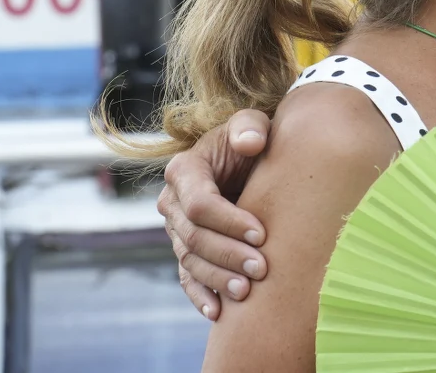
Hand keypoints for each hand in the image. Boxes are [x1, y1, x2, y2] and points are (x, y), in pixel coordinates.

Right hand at [158, 109, 272, 319]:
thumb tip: (250, 143)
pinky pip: (187, 277)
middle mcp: (174, 202)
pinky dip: (200, 295)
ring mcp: (177, 229)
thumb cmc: (253, 138)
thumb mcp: (252, 123)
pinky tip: (217, 312)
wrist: (252, 157)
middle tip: (262, 269)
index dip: (229, 222)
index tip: (262, 234)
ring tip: (247, 292)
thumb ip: (249, 128)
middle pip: (194, 238)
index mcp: (185, 171)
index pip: (200, 205)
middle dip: (228, 254)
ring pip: (191, 261)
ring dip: (217, 279)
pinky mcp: (187, 249)